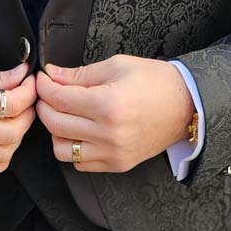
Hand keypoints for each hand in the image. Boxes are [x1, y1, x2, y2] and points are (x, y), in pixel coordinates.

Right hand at [0, 55, 36, 179]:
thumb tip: (21, 76)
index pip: (11, 104)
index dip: (29, 92)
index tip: (30, 83)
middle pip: (12, 132)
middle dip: (28, 114)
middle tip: (27, 101)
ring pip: (4, 154)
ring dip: (17, 137)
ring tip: (15, 120)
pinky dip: (1, 160)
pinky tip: (1, 143)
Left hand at [36, 56, 194, 172]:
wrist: (187, 106)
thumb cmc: (156, 82)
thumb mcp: (117, 66)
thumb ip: (80, 74)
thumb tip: (51, 75)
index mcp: (107, 105)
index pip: (58, 99)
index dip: (44, 87)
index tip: (43, 79)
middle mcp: (108, 133)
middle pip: (55, 124)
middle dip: (44, 106)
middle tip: (49, 95)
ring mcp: (113, 153)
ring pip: (62, 149)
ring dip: (57, 132)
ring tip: (65, 116)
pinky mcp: (118, 164)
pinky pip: (80, 164)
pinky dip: (74, 149)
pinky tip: (82, 133)